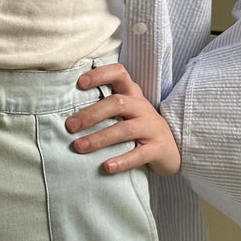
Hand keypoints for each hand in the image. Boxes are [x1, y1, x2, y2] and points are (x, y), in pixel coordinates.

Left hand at [65, 62, 181, 176]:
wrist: (171, 149)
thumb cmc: (138, 127)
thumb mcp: (125, 111)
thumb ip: (104, 106)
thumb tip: (68, 113)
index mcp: (132, 94)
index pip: (119, 74)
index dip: (100, 75)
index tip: (80, 83)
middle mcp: (142, 107)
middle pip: (117, 103)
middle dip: (91, 114)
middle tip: (70, 126)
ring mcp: (152, 128)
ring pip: (125, 129)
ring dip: (100, 138)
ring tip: (79, 147)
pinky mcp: (158, 149)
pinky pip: (139, 154)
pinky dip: (122, 160)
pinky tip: (106, 167)